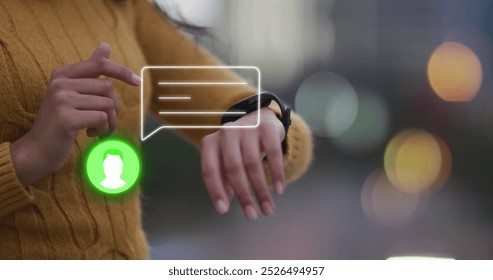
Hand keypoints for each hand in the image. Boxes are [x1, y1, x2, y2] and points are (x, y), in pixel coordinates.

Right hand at [10, 43, 140, 186]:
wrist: (38, 149)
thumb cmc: (60, 121)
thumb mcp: (72, 93)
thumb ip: (89, 71)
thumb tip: (105, 45)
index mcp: (62, 74)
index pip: (99, 64)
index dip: (121, 71)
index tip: (138, 81)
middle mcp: (60, 83)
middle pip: (107, 88)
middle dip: (115, 108)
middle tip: (107, 123)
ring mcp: (62, 100)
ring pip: (107, 104)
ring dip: (110, 122)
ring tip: (101, 131)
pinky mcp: (66, 118)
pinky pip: (101, 118)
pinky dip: (104, 129)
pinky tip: (92, 135)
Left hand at [200, 108, 285, 219]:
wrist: (259, 118)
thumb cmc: (239, 147)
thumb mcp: (226, 160)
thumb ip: (223, 180)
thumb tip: (224, 205)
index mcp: (211, 143)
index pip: (210, 170)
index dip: (216, 191)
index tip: (223, 210)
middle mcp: (226, 133)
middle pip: (233, 169)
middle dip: (243, 195)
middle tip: (252, 215)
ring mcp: (246, 128)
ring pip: (253, 164)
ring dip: (261, 190)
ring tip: (268, 209)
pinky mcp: (266, 127)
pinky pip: (273, 152)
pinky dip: (277, 173)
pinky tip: (279, 189)